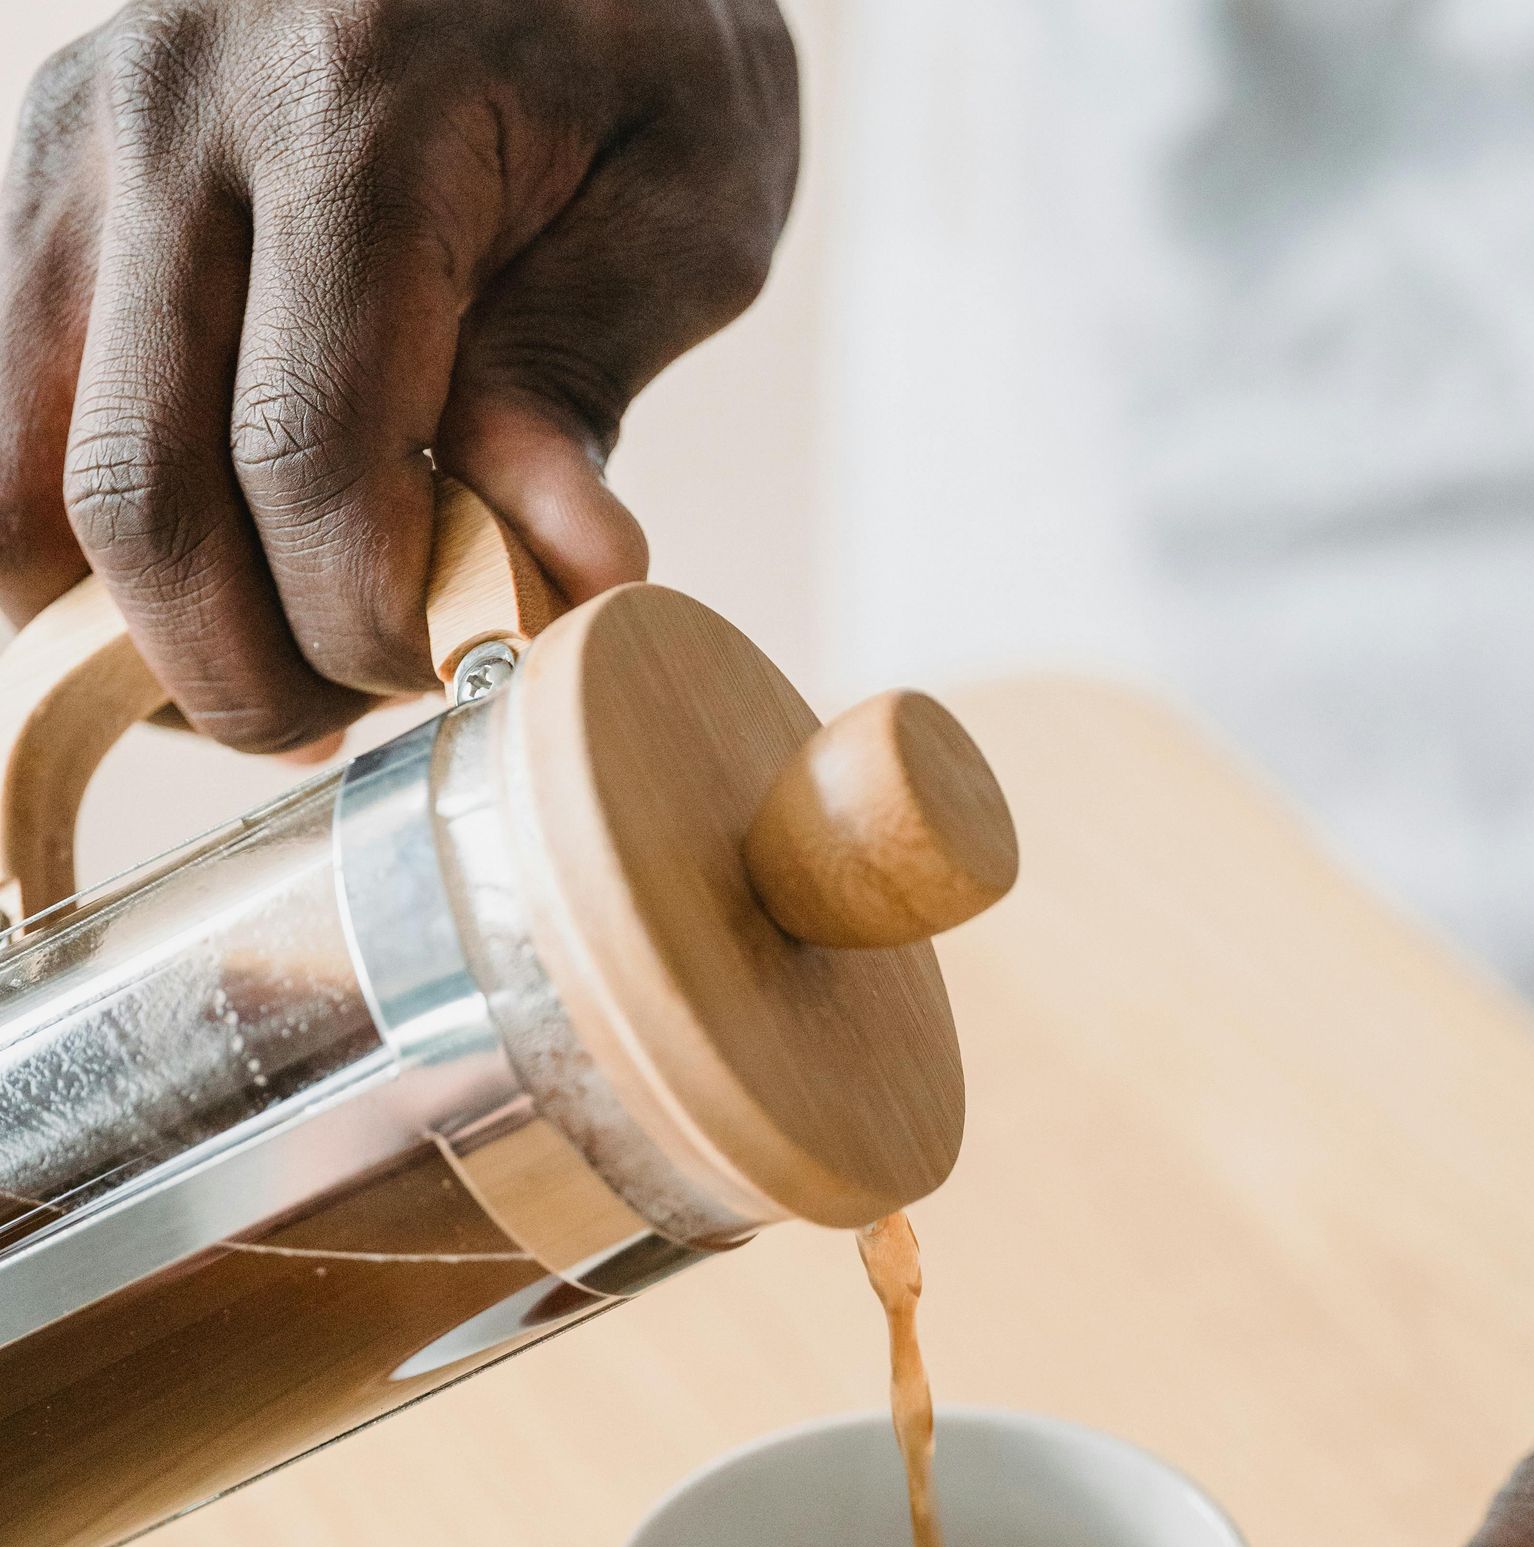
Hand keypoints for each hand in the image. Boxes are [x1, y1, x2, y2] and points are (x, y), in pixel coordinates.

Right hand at [0, 0, 797, 749]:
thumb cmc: (633, 39)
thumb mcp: (689, 188)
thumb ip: (586, 371)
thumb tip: (558, 569)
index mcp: (349, 111)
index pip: (304, 456)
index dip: (363, 623)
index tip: (448, 675)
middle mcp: (174, 115)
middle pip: (135, 497)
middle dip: (240, 668)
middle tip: (345, 717)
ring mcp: (80, 145)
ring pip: (20, 480)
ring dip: (132, 635)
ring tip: (259, 673)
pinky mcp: (43, 183)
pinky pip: (4, 425)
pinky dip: (68, 555)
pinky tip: (180, 600)